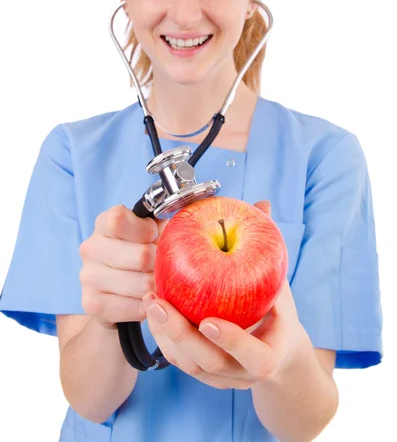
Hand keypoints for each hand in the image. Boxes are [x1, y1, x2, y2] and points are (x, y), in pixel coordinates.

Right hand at [79, 204, 168, 328]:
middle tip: (162, 266)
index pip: (119, 219)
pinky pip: (134, 307)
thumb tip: (186, 207)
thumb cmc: (140, 253)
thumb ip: (163, 219)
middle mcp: (90, 247)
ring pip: (140, 284)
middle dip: (159, 264)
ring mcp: (88, 276)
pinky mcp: (91, 304)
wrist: (116, 293)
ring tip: (156, 283)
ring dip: (155, 287)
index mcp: (103, 223)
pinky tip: (145, 300)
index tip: (154, 236)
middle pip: (140, 256)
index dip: (145, 230)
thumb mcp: (152, 232)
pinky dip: (147, 306)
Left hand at [143, 200, 303, 389]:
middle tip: (158, 302)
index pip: (254, 356)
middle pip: (209, 362)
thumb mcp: (279, 284)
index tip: (208, 320)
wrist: (277, 352)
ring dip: (164, 334)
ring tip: (149, 300)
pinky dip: (162, 337)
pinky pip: (178, 360)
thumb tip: (262, 204)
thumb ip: (267, 248)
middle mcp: (244, 372)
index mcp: (270, 355)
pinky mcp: (203, 372)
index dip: (231, 340)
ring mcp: (221, 377)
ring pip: (188, 364)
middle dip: (180, 334)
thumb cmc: (277, 313)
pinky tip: (151, 310)